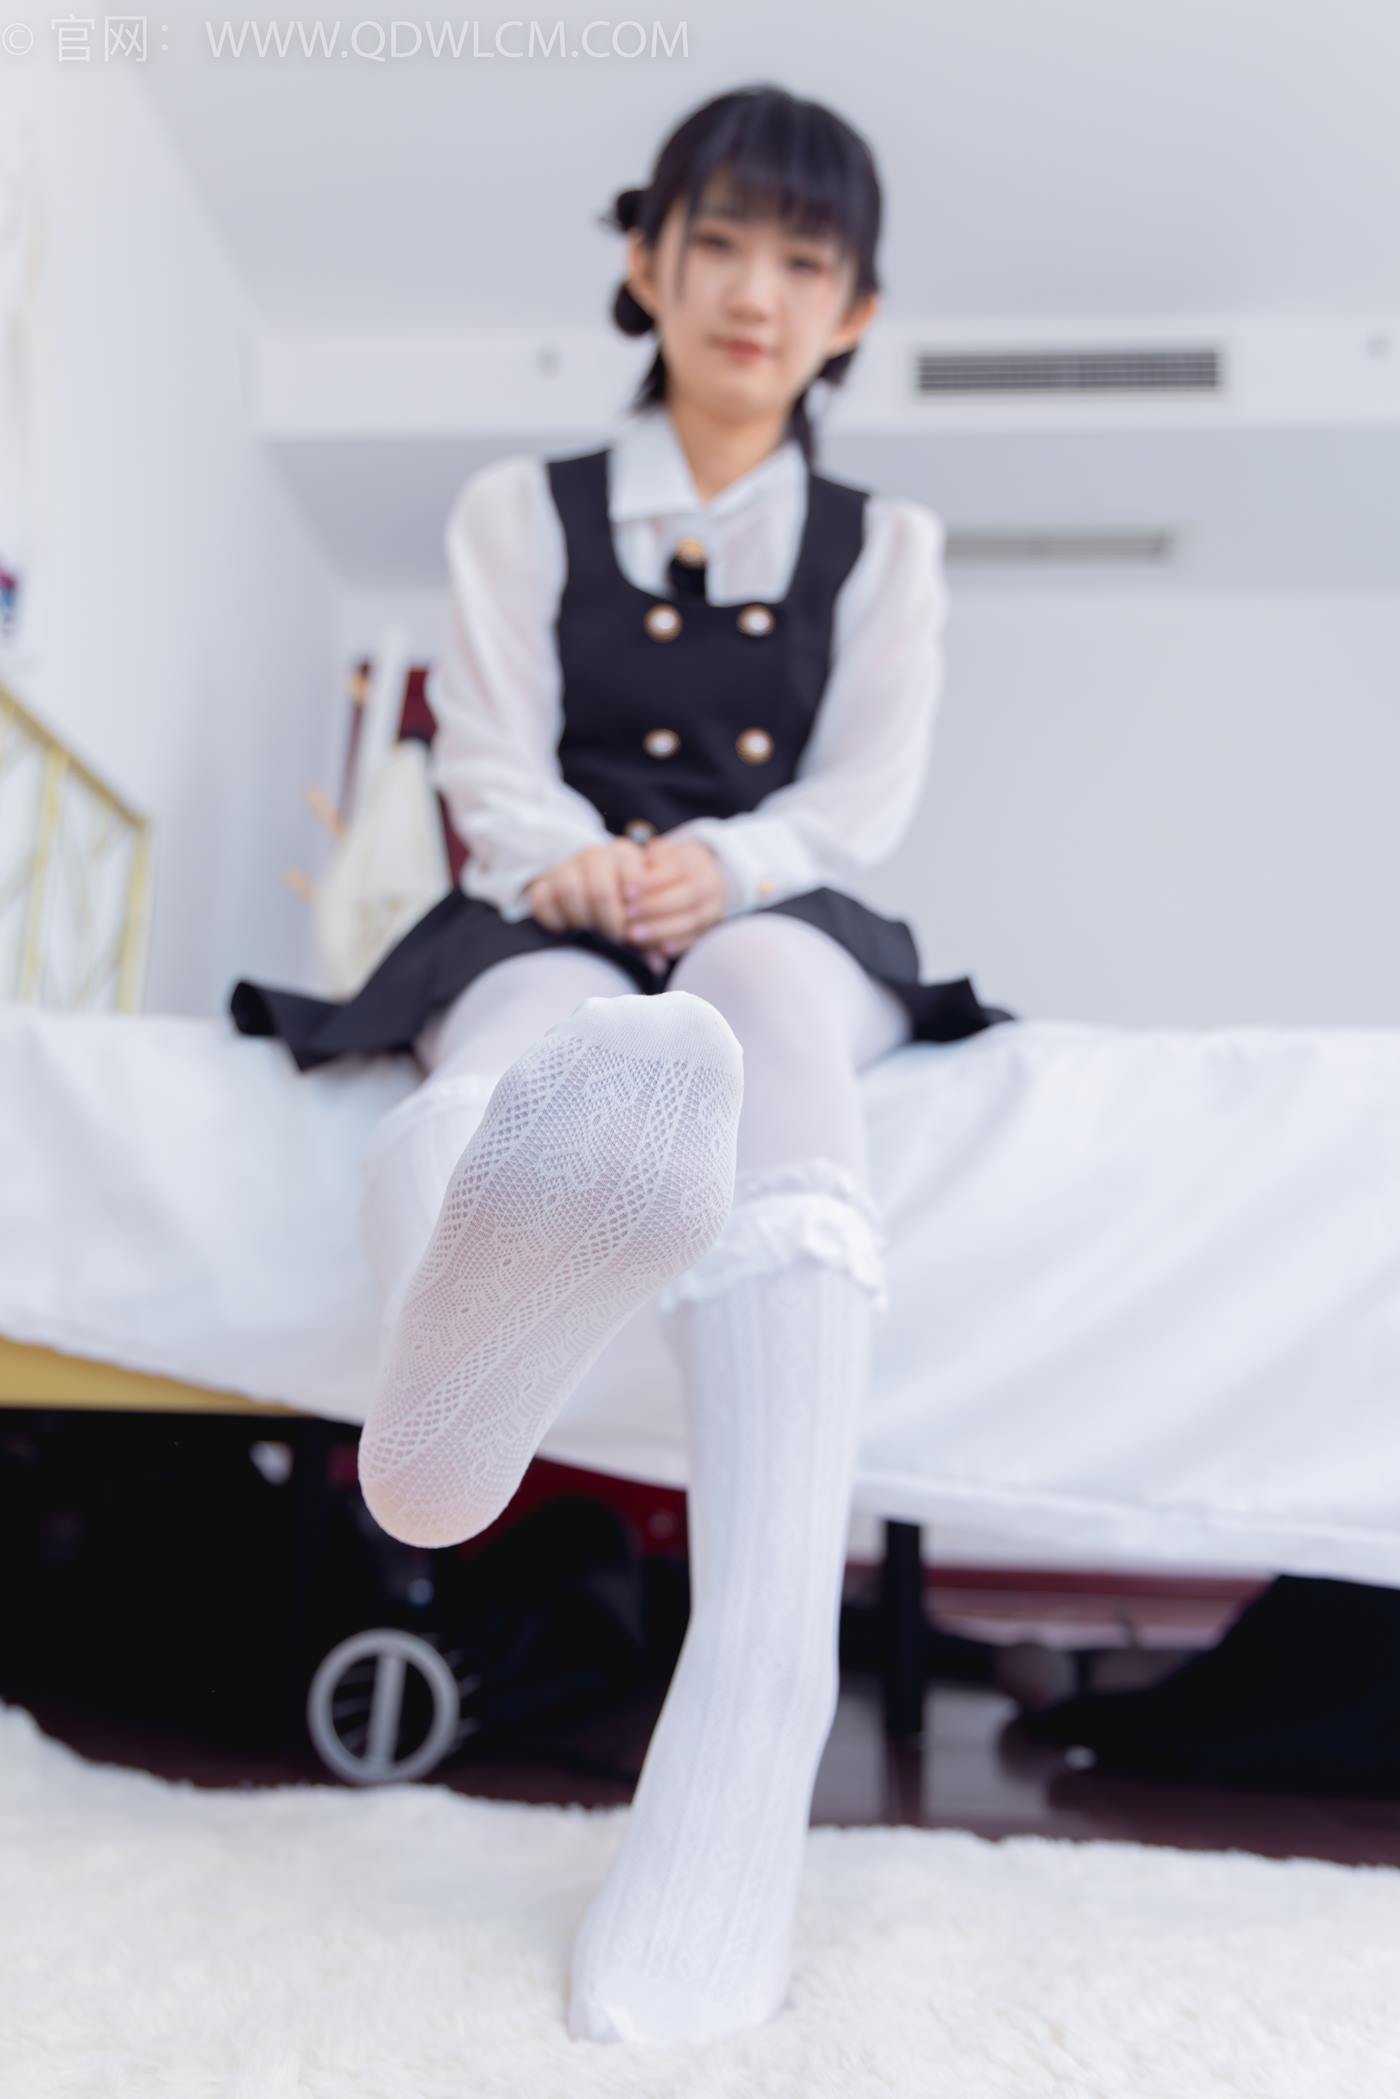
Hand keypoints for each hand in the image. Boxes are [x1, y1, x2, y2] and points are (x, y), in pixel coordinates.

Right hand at [524, 838, 649, 944]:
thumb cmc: (626, 907)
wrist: (590, 894)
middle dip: (609, 921)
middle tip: (617, 938)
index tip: (635, 916)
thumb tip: (657, 964)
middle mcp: (595, 856)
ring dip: (583, 919)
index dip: (633, 893)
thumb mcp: (643, 914)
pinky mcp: (543, 885)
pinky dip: (555, 920)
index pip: (628, 865)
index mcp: (624, 854)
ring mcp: (566, 868)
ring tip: (593, 933)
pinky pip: (542, 900)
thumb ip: (652, 936)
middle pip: (599, 888)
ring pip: (568, 890)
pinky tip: (569, 929)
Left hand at [622, 836, 728, 960]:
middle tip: (627, 914)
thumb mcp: (661, 856)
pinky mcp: (712, 927)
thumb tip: (633, 874)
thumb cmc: (670, 867)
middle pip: (686, 895)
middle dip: (654, 906)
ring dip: (661, 929)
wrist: (703, 878)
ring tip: (634, 934)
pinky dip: (677, 944)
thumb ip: (648, 863)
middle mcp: (709, 883)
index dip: (651, 882)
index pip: (675, 870)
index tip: (627, 891)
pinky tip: (657, 948)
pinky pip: (696, 937)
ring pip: (691, 919)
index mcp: (695, 860)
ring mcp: (713, 906)